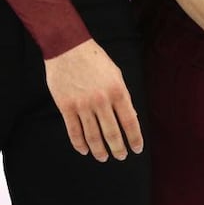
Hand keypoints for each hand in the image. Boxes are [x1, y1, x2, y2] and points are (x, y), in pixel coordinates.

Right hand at [45, 38, 143, 162]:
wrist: (67, 47)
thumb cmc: (94, 59)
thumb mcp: (115, 73)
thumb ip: (123, 95)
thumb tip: (131, 117)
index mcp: (117, 90)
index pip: (130, 122)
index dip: (135, 138)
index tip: (137, 149)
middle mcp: (101, 100)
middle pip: (112, 134)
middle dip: (118, 149)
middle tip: (121, 156)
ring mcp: (82, 105)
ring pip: (93, 137)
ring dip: (100, 151)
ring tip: (104, 157)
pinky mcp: (66, 107)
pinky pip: (74, 132)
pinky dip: (80, 145)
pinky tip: (85, 150)